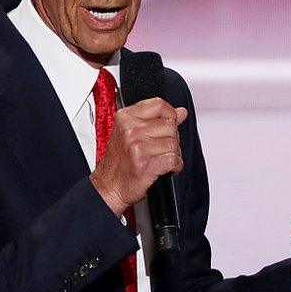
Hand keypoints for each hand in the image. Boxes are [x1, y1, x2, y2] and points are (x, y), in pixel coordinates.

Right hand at [90, 98, 187, 216]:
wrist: (109, 187)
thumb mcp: (132, 133)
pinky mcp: (145, 166)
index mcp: (125, 118)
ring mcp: (137, 148)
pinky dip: (175, 166)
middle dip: (172, 138)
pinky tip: (166, 168)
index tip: (169, 123)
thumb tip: (181, 112)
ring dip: (174, 154)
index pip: (159, 105)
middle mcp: (130, 131)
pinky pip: (173, 159)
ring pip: (173, 143)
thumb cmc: (119, 162)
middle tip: (161, 148)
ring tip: (161, 159)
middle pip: (170, 125)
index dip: (170, 115)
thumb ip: (157, 119)